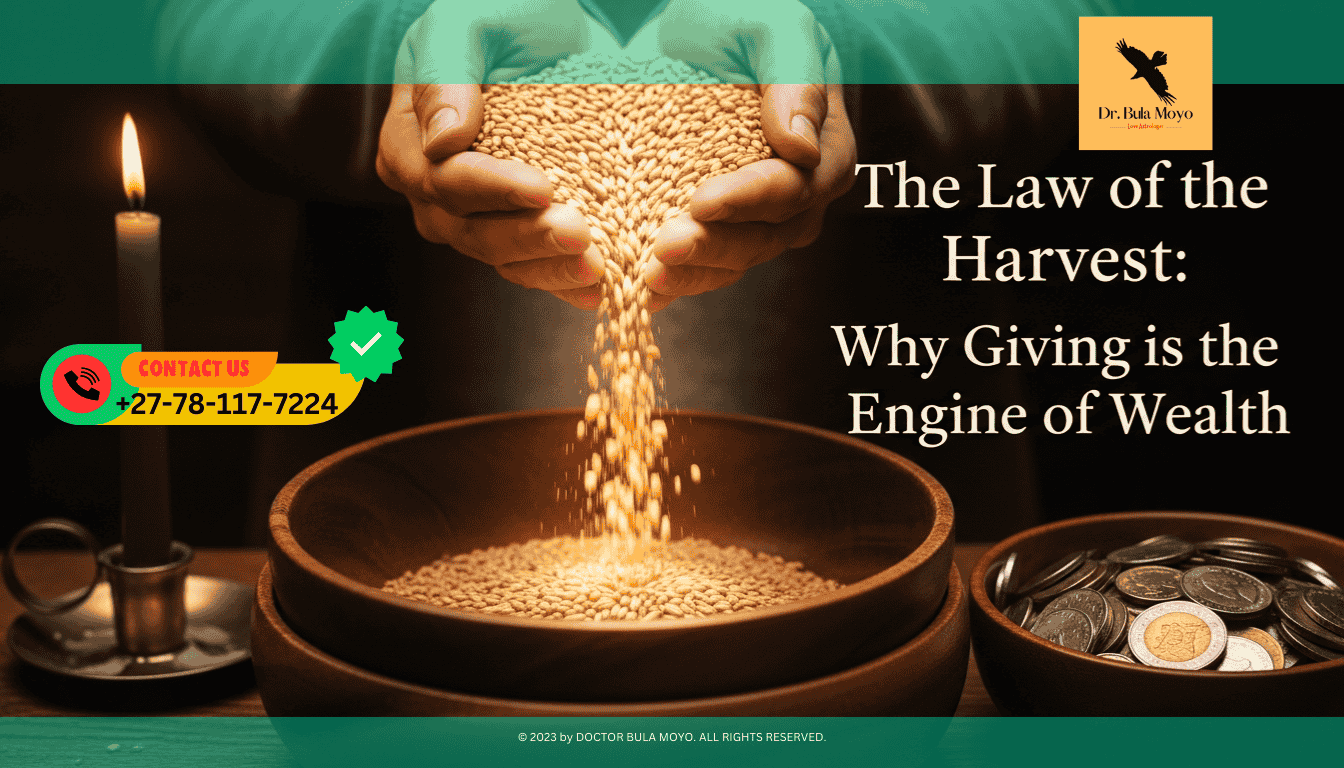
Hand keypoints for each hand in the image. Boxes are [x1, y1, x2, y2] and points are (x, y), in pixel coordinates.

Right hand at [375, 0, 604, 308]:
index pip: (442, 179)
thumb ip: (446, 73)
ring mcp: (470, 220)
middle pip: (470, 230)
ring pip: (501, 258)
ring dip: (549, 268)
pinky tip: (601, 288)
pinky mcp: (511, 232)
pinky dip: (564, 280)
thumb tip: (443, 141)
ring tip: (597, 267)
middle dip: (527, 237)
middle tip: (581, 236)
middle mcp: (431, 193)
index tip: (543, 187)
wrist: (541, 34)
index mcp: (406, 143)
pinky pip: (532, 267)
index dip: (492, 188)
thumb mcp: (468, 22)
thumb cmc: (497, 18)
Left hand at [638, 0, 856, 309]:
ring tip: (646, 277)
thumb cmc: (744, 21)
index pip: (793, 187)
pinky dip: (674, 282)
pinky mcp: (723, 233)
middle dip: (714, 247)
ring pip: (734, 261)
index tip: (701, 201)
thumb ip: (794, 75)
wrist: (706, 38)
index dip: (747, 199)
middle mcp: (800, 200)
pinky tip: (635, 291)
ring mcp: (761, 223)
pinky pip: (704, 267)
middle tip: (664, 250)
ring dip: (691, 274)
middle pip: (765, 237)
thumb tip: (801, 147)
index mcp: (825, 154)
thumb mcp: (772, 26)